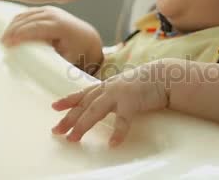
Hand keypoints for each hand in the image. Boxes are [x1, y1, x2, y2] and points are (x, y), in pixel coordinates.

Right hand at [1, 6, 102, 69]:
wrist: (86, 37)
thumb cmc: (77, 51)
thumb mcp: (66, 58)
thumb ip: (51, 61)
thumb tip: (35, 69)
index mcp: (60, 26)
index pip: (36, 28)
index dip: (21, 34)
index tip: (9, 43)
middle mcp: (54, 15)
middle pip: (27, 20)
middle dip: (13, 31)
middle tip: (2, 45)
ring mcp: (49, 10)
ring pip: (24, 16)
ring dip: (12, 27)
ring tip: (4, 41)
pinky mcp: (44, 10)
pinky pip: (26, 14)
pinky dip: (16, 23)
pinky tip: (10, 33)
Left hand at [51, 63, 168, 145]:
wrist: (165, 75)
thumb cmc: (147, 82)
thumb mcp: (125, 86)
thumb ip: (114, 94)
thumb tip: (105, 105)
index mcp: (107, 85)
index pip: (83, 93)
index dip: (68, 99)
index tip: (54, 106)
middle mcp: (109, 88)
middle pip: (84, 105)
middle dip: (69, 118)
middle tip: (56, 130)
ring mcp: (119, 94)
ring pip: (95, 111)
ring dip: (82, 125)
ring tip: (73, 138)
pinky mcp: (132, 101)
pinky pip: (123, 120)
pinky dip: (118, 132)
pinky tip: (113, 144)